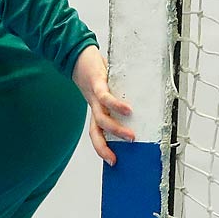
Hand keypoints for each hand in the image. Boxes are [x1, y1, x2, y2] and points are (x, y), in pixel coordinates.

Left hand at [72, 46, 135, 165]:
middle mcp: (94, 106)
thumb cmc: (95, 73)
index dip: (102, 150)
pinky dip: (116, 105)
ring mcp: (94, 97)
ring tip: (131, 137)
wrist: (77, 54)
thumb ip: (118, 99)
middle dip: (105, 148)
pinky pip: (105, 97)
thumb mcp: (107, 89)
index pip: (97, 134)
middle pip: (96, 132)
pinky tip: (127, 110)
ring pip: (101, 119)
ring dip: (116, 130)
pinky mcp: (97, 83)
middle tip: (117, 159)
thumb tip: (141, 110)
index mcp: (96, 110)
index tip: (113, 163)